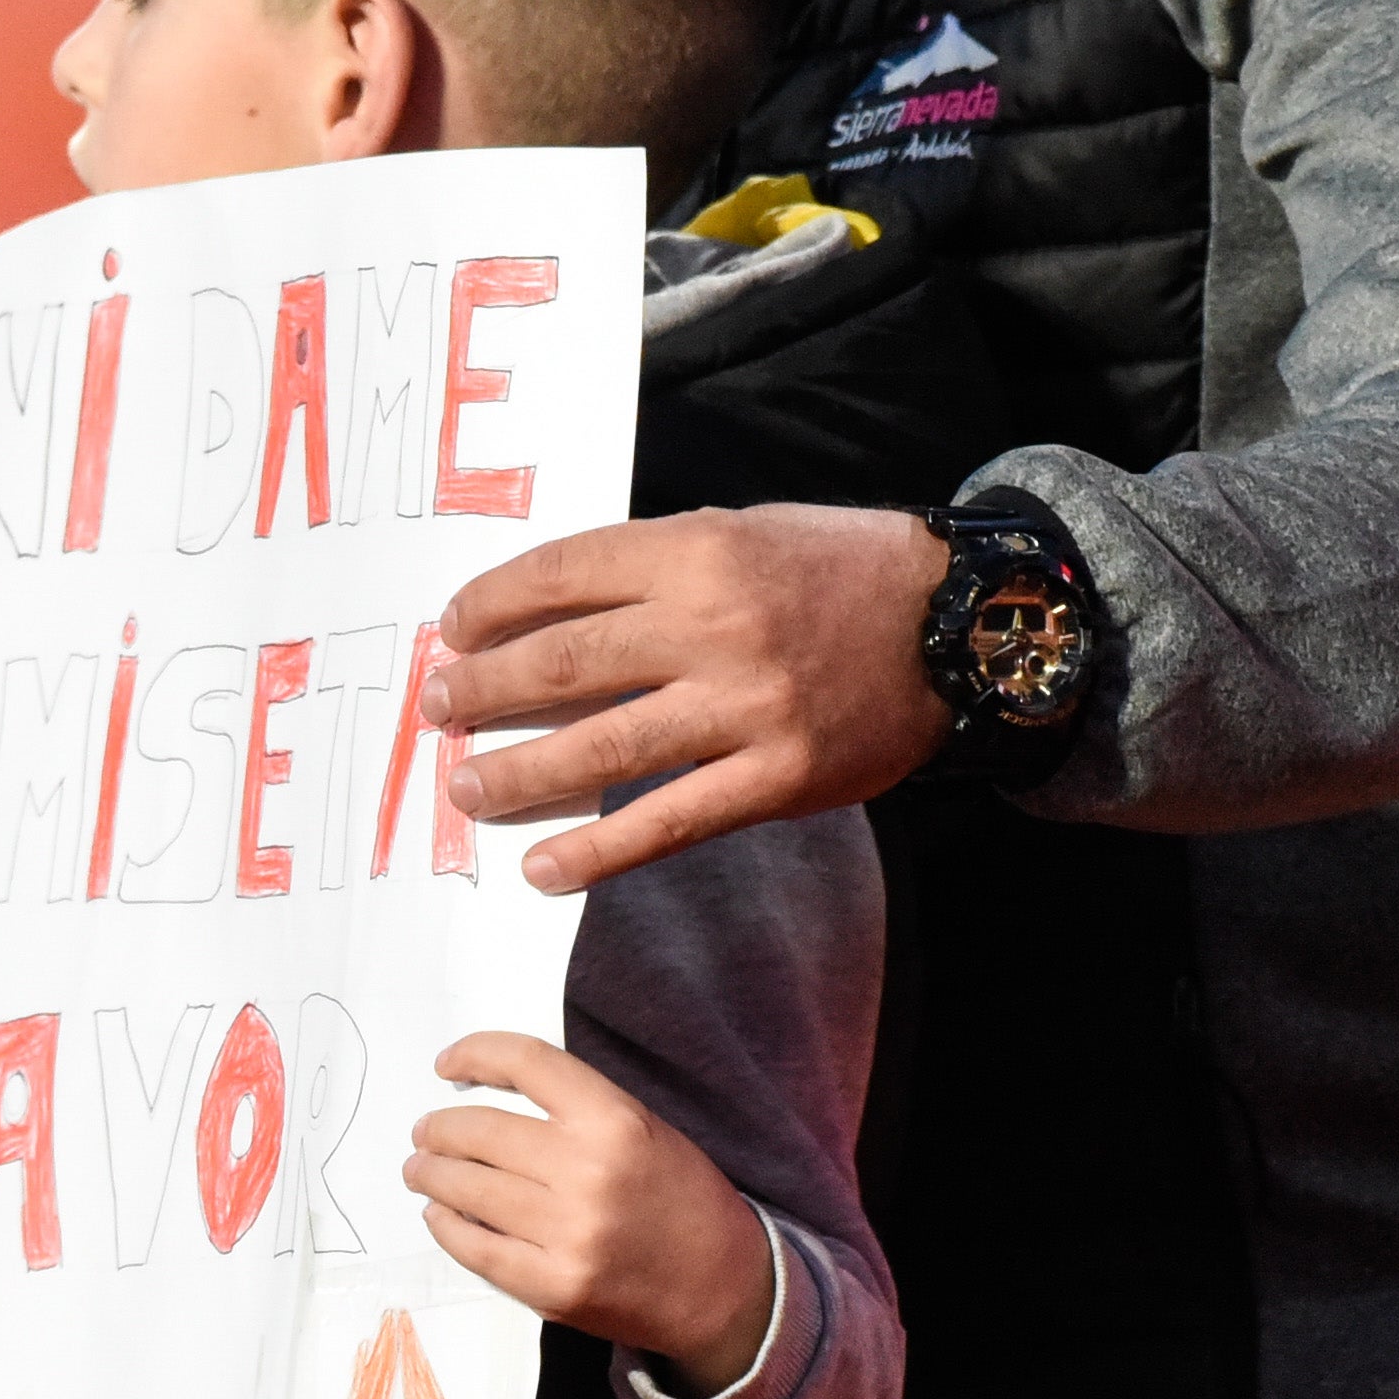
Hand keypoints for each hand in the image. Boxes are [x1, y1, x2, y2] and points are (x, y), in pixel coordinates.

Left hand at [406, 1035, 776, 1391]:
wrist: (725, 1289)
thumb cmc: (683, 1201)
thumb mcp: (645, 1129)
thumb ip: (576, 1109)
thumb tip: (489, 1094)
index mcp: (615, 1120)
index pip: (525, 1063)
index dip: (475, 1053)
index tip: (447, 1063)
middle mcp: (587, 1172)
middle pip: (479, 1130)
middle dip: (439, 1129)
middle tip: (425, 1133)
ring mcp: (567, 1234)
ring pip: (467, 1189)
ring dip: (432, 1174)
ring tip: (421, 1170)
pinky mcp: (552, 1287)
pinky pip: (475, 1248)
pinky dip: (446, 1226)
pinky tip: (440, 1215)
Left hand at [421, 504, 949, 892]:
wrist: (958, 625)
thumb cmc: (838, 571)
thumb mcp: (742, 531)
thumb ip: (654, 566)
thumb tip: (549, 612)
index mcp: (698, 550)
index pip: (564, 574)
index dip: (494, 606)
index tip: (453, 630)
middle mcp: (715, 624)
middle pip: (566, 661)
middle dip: (485, 689)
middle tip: (441, 708)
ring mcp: (747, 706)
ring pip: (603, 746)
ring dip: (519, 772)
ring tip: (467, 788)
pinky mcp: (778, 776)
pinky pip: (669, 821)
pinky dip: (599, 850)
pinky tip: (545, 868)